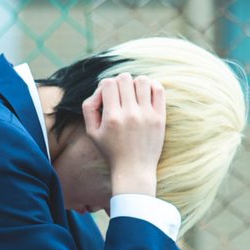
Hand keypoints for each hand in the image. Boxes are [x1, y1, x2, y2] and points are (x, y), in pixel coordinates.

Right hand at [81, 73, 165, 196]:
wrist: (134, 170)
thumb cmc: (111, 151)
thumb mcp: (92, 132)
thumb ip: (89, 108)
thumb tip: (100, 90)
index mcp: (112, 118)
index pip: (108, 83)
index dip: (106, 86)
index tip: (108, 98)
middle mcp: (130, 114)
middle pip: (124, 78)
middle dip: (120, 83)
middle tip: (121, 97)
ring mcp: (147, 115)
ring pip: (142, 80)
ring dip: (136, 84)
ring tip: (134, 96)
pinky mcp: (159, 118)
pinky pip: (159, 89)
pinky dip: (152, 86)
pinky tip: (146, 95)